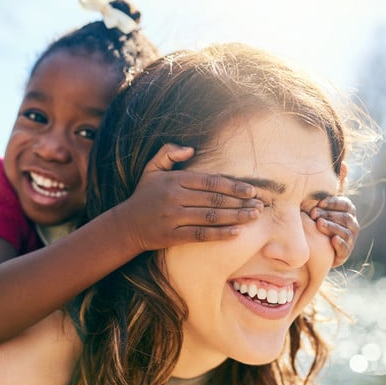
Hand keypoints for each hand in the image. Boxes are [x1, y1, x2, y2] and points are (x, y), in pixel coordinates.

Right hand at [115, 143, 261, 251]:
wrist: (125, 225)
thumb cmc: (144, 196)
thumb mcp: (152, 169)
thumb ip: (168, 152)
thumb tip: (191, 148)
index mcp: (174, 180)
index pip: (209, 181)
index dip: (232, 185)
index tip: (251, 190)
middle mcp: (174, 198)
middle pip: (214, 199)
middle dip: (240, 202)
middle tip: (260, 205)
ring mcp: (173, 217)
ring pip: (210, 217)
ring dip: (235, 217)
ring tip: (253, 217)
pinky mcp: (171, 236)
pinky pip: (200, 235)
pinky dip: (219, 234)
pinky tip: (236, 233)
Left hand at [310, 196, 358, 266]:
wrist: (317, 250)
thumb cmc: (316, 223)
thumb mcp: (317, 210)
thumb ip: (319, 199)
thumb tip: (324, 176)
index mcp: (348, 212)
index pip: (345, 204)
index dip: (333, 203)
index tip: (319, 203)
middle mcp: (352, 224)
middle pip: (344, 217)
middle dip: (328, 214)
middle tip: (313, 213)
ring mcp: (350, 239)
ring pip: (345, 231)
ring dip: (332, 227)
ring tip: (319, 224)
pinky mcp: (345, 253)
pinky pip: (345, 248)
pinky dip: (340, 243)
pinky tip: (333, 240)